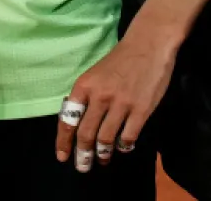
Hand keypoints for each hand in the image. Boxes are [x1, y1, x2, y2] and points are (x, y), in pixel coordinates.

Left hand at [55, 24, 177, 171]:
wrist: (148, 44)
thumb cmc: (120, 59)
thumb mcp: (94, 73)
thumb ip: (85, 96)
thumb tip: (75, 120)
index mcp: (84, 86)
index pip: (68, 119)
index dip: (63, 141)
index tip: (62, 156)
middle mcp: (100, 96)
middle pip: (86, 134)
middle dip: (82, 155)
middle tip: (82, 167)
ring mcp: (121, 104)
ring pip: (106, 139)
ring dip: (103, 153)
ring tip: (103, 159)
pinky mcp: (141, 109)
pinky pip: (128, 136)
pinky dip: (124, 146)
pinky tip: (123, 147)